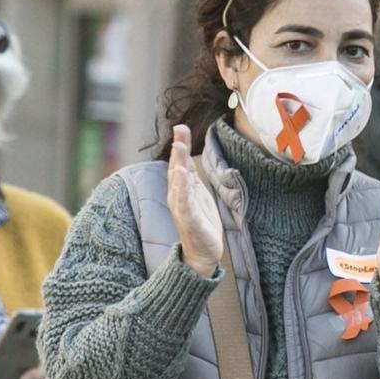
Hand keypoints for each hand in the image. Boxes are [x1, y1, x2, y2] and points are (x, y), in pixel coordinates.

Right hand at [166, 124, 224, 277]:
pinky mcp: (190, 222)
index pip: (179, 163)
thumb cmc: (199, 219)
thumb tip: (184, 149)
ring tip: (179, 151)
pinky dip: (182, 192)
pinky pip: (185, 205)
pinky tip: (182, 181)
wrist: (203, 250)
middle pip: (176, 170)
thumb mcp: (196, 191)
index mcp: (182, 188)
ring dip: (178, 168)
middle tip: (179, 134)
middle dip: (178, 152)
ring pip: (179, 185)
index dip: (179, 145)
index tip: (180, 127)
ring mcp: (182, 209)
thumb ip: (190, 172)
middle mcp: (178, 196)